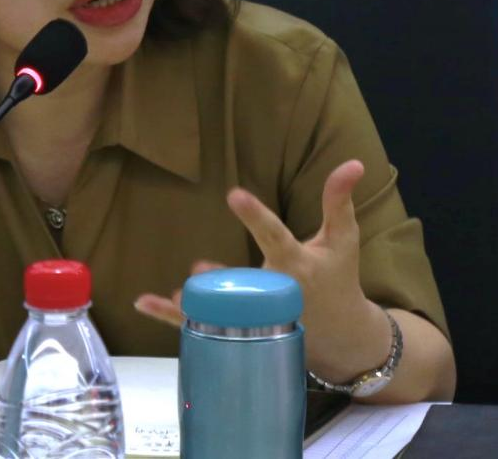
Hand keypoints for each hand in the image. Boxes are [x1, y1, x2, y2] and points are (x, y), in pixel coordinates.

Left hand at [135, 160, 388, 379]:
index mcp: (296, 264)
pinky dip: (171, 317)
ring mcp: (256, 317)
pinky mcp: (241, 329)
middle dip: (223, 279)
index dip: (255, 216)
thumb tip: (354, 162)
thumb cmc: (340, 279)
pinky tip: (142, 302)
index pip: (274, 235)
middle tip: (200, 269)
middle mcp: (273, 293)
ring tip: (177, 297)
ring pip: (219, 313)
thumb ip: (339, 201)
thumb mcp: (344, 239)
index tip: (234, 194)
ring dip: (196, 307)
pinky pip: (202, 326)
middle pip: (243, 284)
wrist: (343, 335)